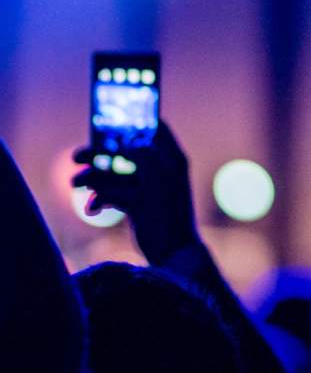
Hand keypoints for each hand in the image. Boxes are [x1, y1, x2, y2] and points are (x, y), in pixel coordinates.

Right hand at [72, 122, 199, 264]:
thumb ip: (143, 154)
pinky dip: (101, 199)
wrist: (173, 251)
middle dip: (100, 154)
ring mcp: (148, 187)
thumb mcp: (157, 175)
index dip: (133, 123)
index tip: (109, 121)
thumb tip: (126, 146)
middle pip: (126, 152)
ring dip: (94, 178)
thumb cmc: (170, 210)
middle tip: (76, 156)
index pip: (154, 129)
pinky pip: (114, 195)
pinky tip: (92, 208)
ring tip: (76, 184)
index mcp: (172, 157)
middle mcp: (160, 168)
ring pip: (116, 175)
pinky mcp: (137, 205)